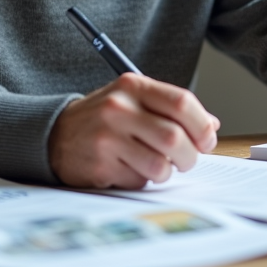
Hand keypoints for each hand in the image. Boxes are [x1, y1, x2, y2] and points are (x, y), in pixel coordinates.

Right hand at [48, 73, 220, 188]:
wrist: (55, 134)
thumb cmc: (104, 118)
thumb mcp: (134, 100)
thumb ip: (171, 109)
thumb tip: (211, 126)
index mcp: (133, 86)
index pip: (181, 102)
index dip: (202, 126)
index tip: (207, 140)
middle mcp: (119, 108)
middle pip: (175, 138)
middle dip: (189, 156)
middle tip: (186, 160)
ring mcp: (107, 137)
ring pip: (160, 165)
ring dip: (166, 172)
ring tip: (156, 166)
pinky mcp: (100, 165)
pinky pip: (138, 181)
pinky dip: (141, 180)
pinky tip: (128, 169)